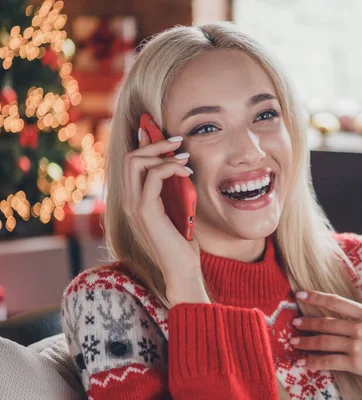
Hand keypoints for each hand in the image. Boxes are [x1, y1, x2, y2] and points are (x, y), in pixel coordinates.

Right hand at [122, 127, 208, 305]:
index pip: (129, 162)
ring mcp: (133, 206)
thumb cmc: (181, 241)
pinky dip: (171, 168)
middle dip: (153, 143)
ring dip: (163, 153)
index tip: (159, 132)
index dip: (142, 143)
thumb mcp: (176, 207)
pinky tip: (186, 172)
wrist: (182, 268)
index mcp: (133, 200)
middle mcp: (128, 201)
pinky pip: (153, 176)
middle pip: (130, 157)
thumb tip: (176, 164)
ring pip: (136, 161)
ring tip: (185, 158)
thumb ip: (171, 188)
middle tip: (177, 141)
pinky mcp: (145, 210)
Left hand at [291, 284, 361, 399]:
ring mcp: (357, 344)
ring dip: (306, 342)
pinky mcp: (356, 363)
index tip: (299, 294)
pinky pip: (329, 361)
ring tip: (294, 342)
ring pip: (324, 342)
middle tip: (294, 324)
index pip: (335, 301)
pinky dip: (313, 362)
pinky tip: (302, 363)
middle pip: (326, 323)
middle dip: (308, 323)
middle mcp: (359, 326)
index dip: (315, 297)